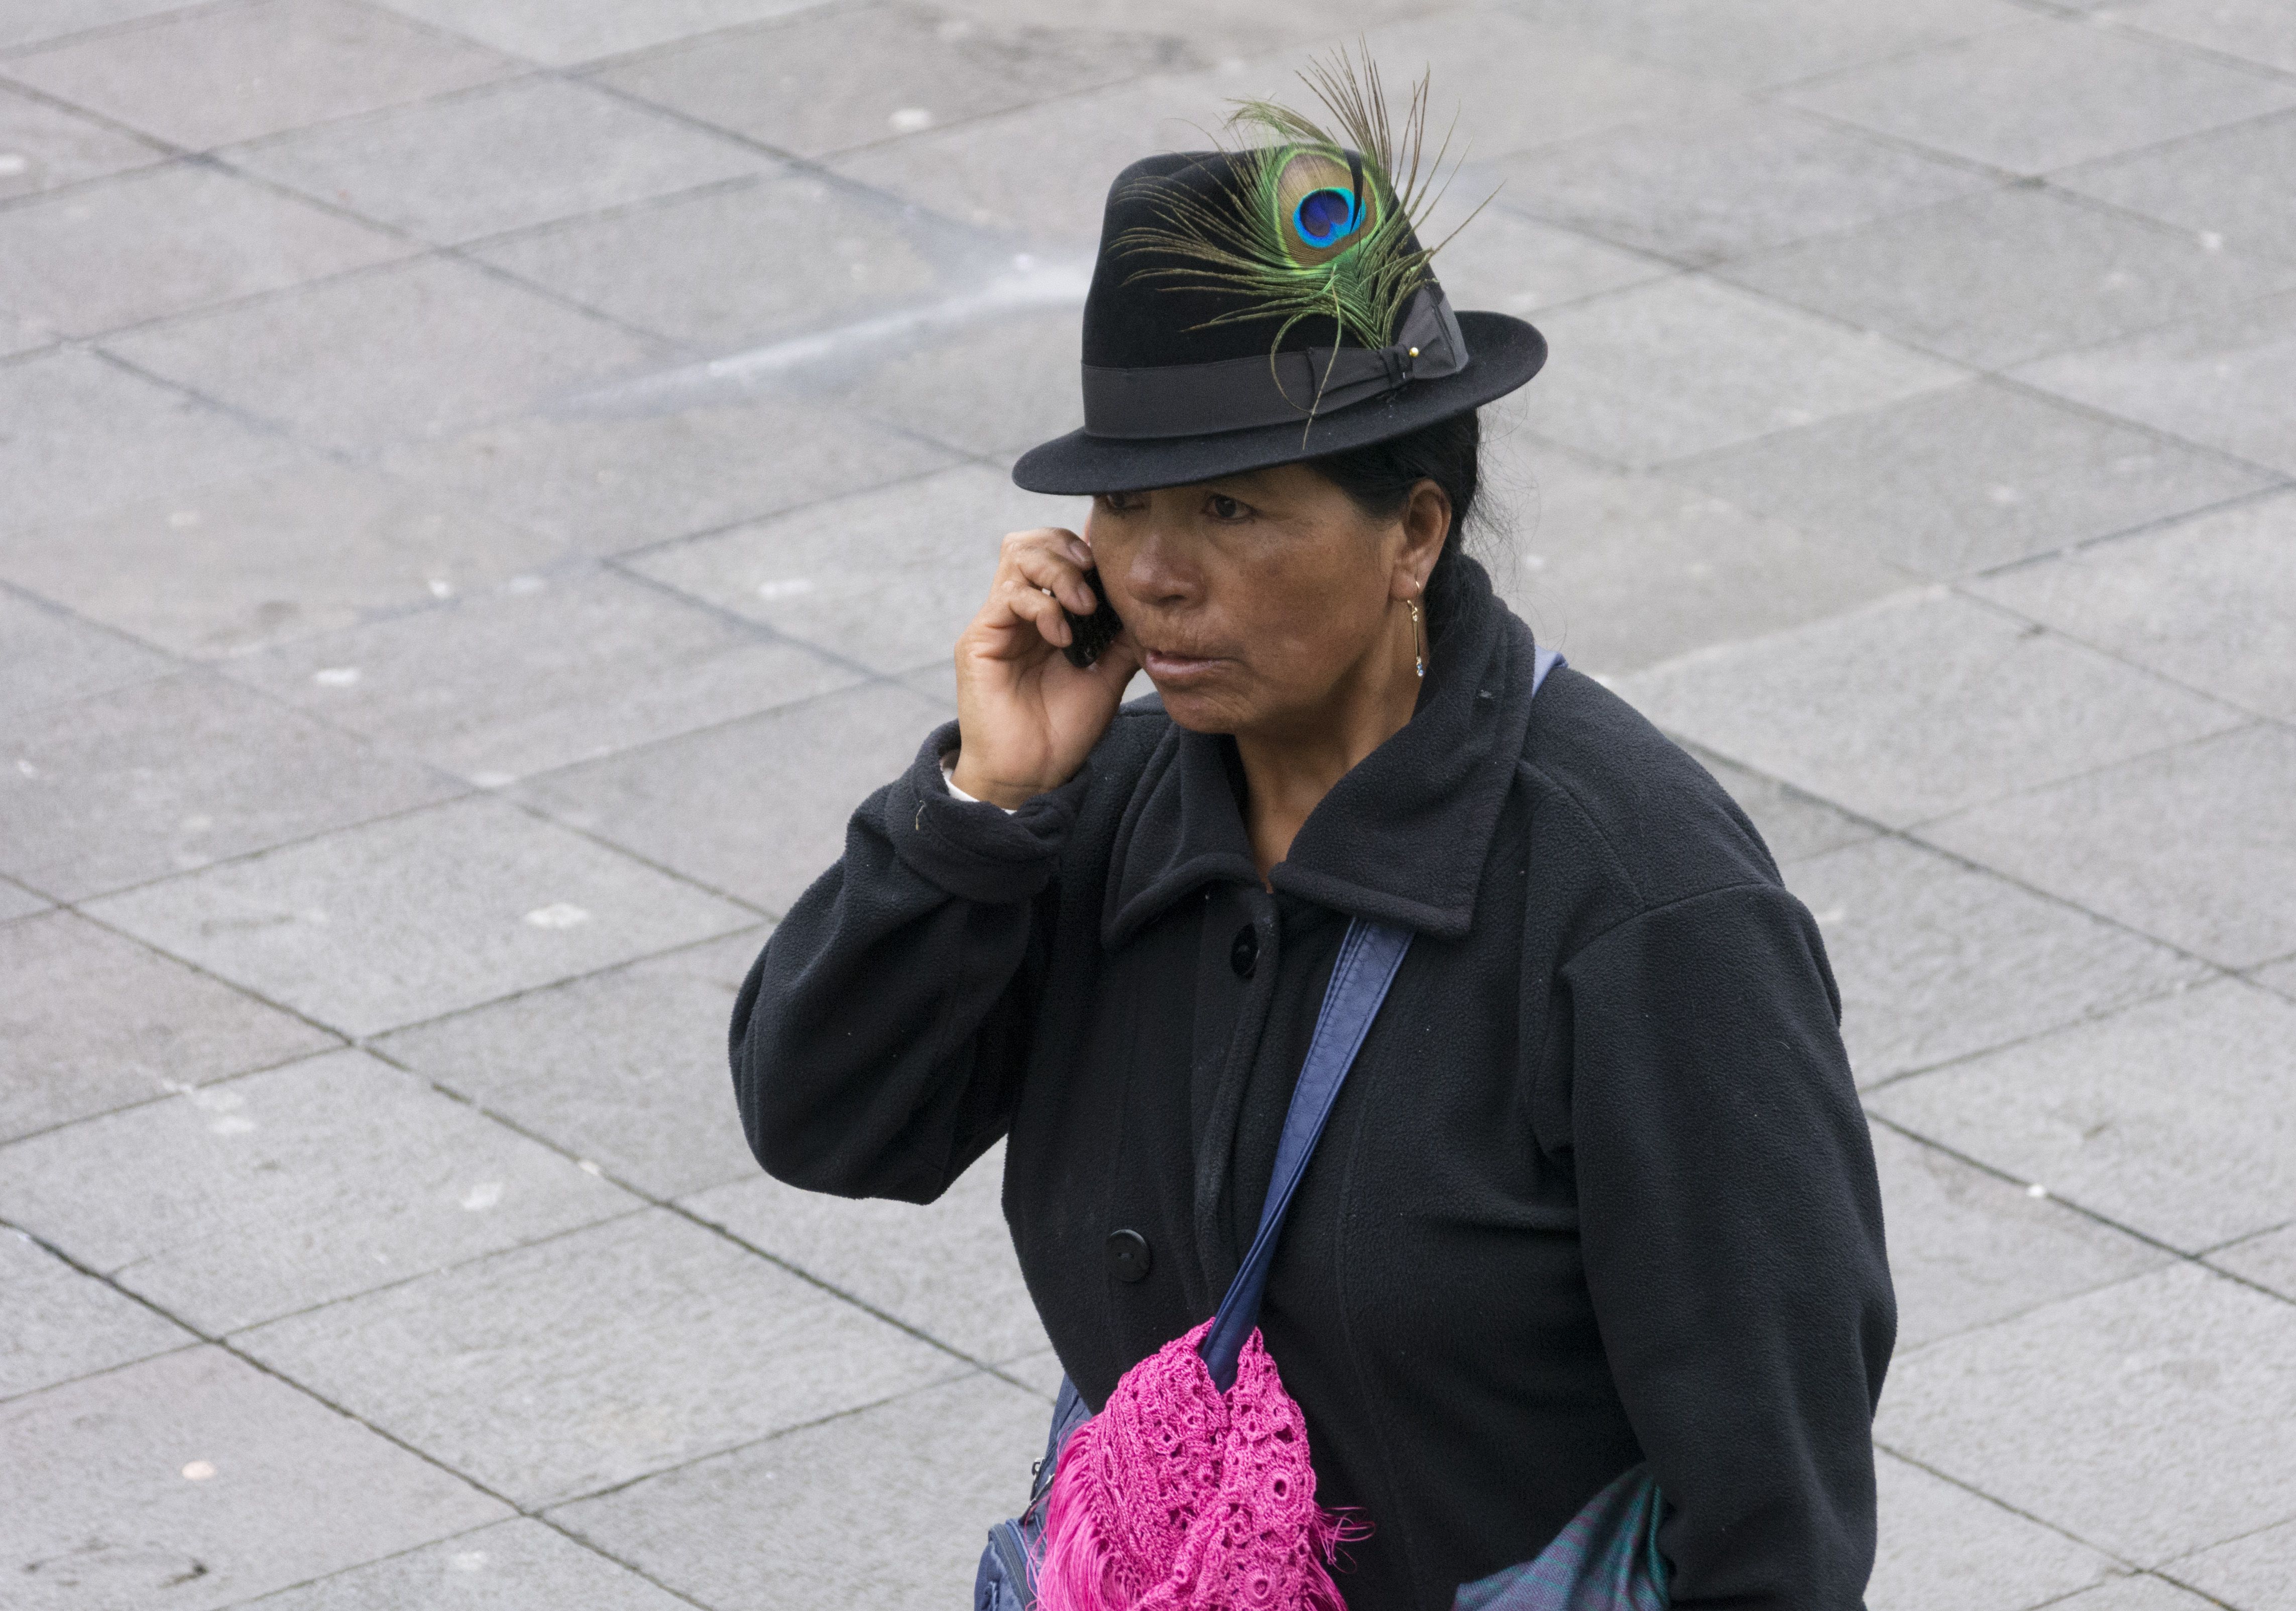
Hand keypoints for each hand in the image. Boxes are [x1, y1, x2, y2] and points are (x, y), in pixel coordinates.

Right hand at [950, 527, 1141, 808]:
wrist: (1031, 773)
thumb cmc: (1066, 728)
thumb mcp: (1109, 675)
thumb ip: (1122, 636)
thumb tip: (1148, 604)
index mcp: (1049, 612)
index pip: (1060, 553)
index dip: (1086, 548)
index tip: (1113, 566)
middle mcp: (1021, 609)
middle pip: (1034, 541)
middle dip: (1068, 549)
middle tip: (1094, 576)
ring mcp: (998, 621)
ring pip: (1019, 555)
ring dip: (1058, 572)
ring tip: (1083, 606)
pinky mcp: (980, 638)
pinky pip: (1008, 595)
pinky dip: (1042, 607)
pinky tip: (1062, 637)